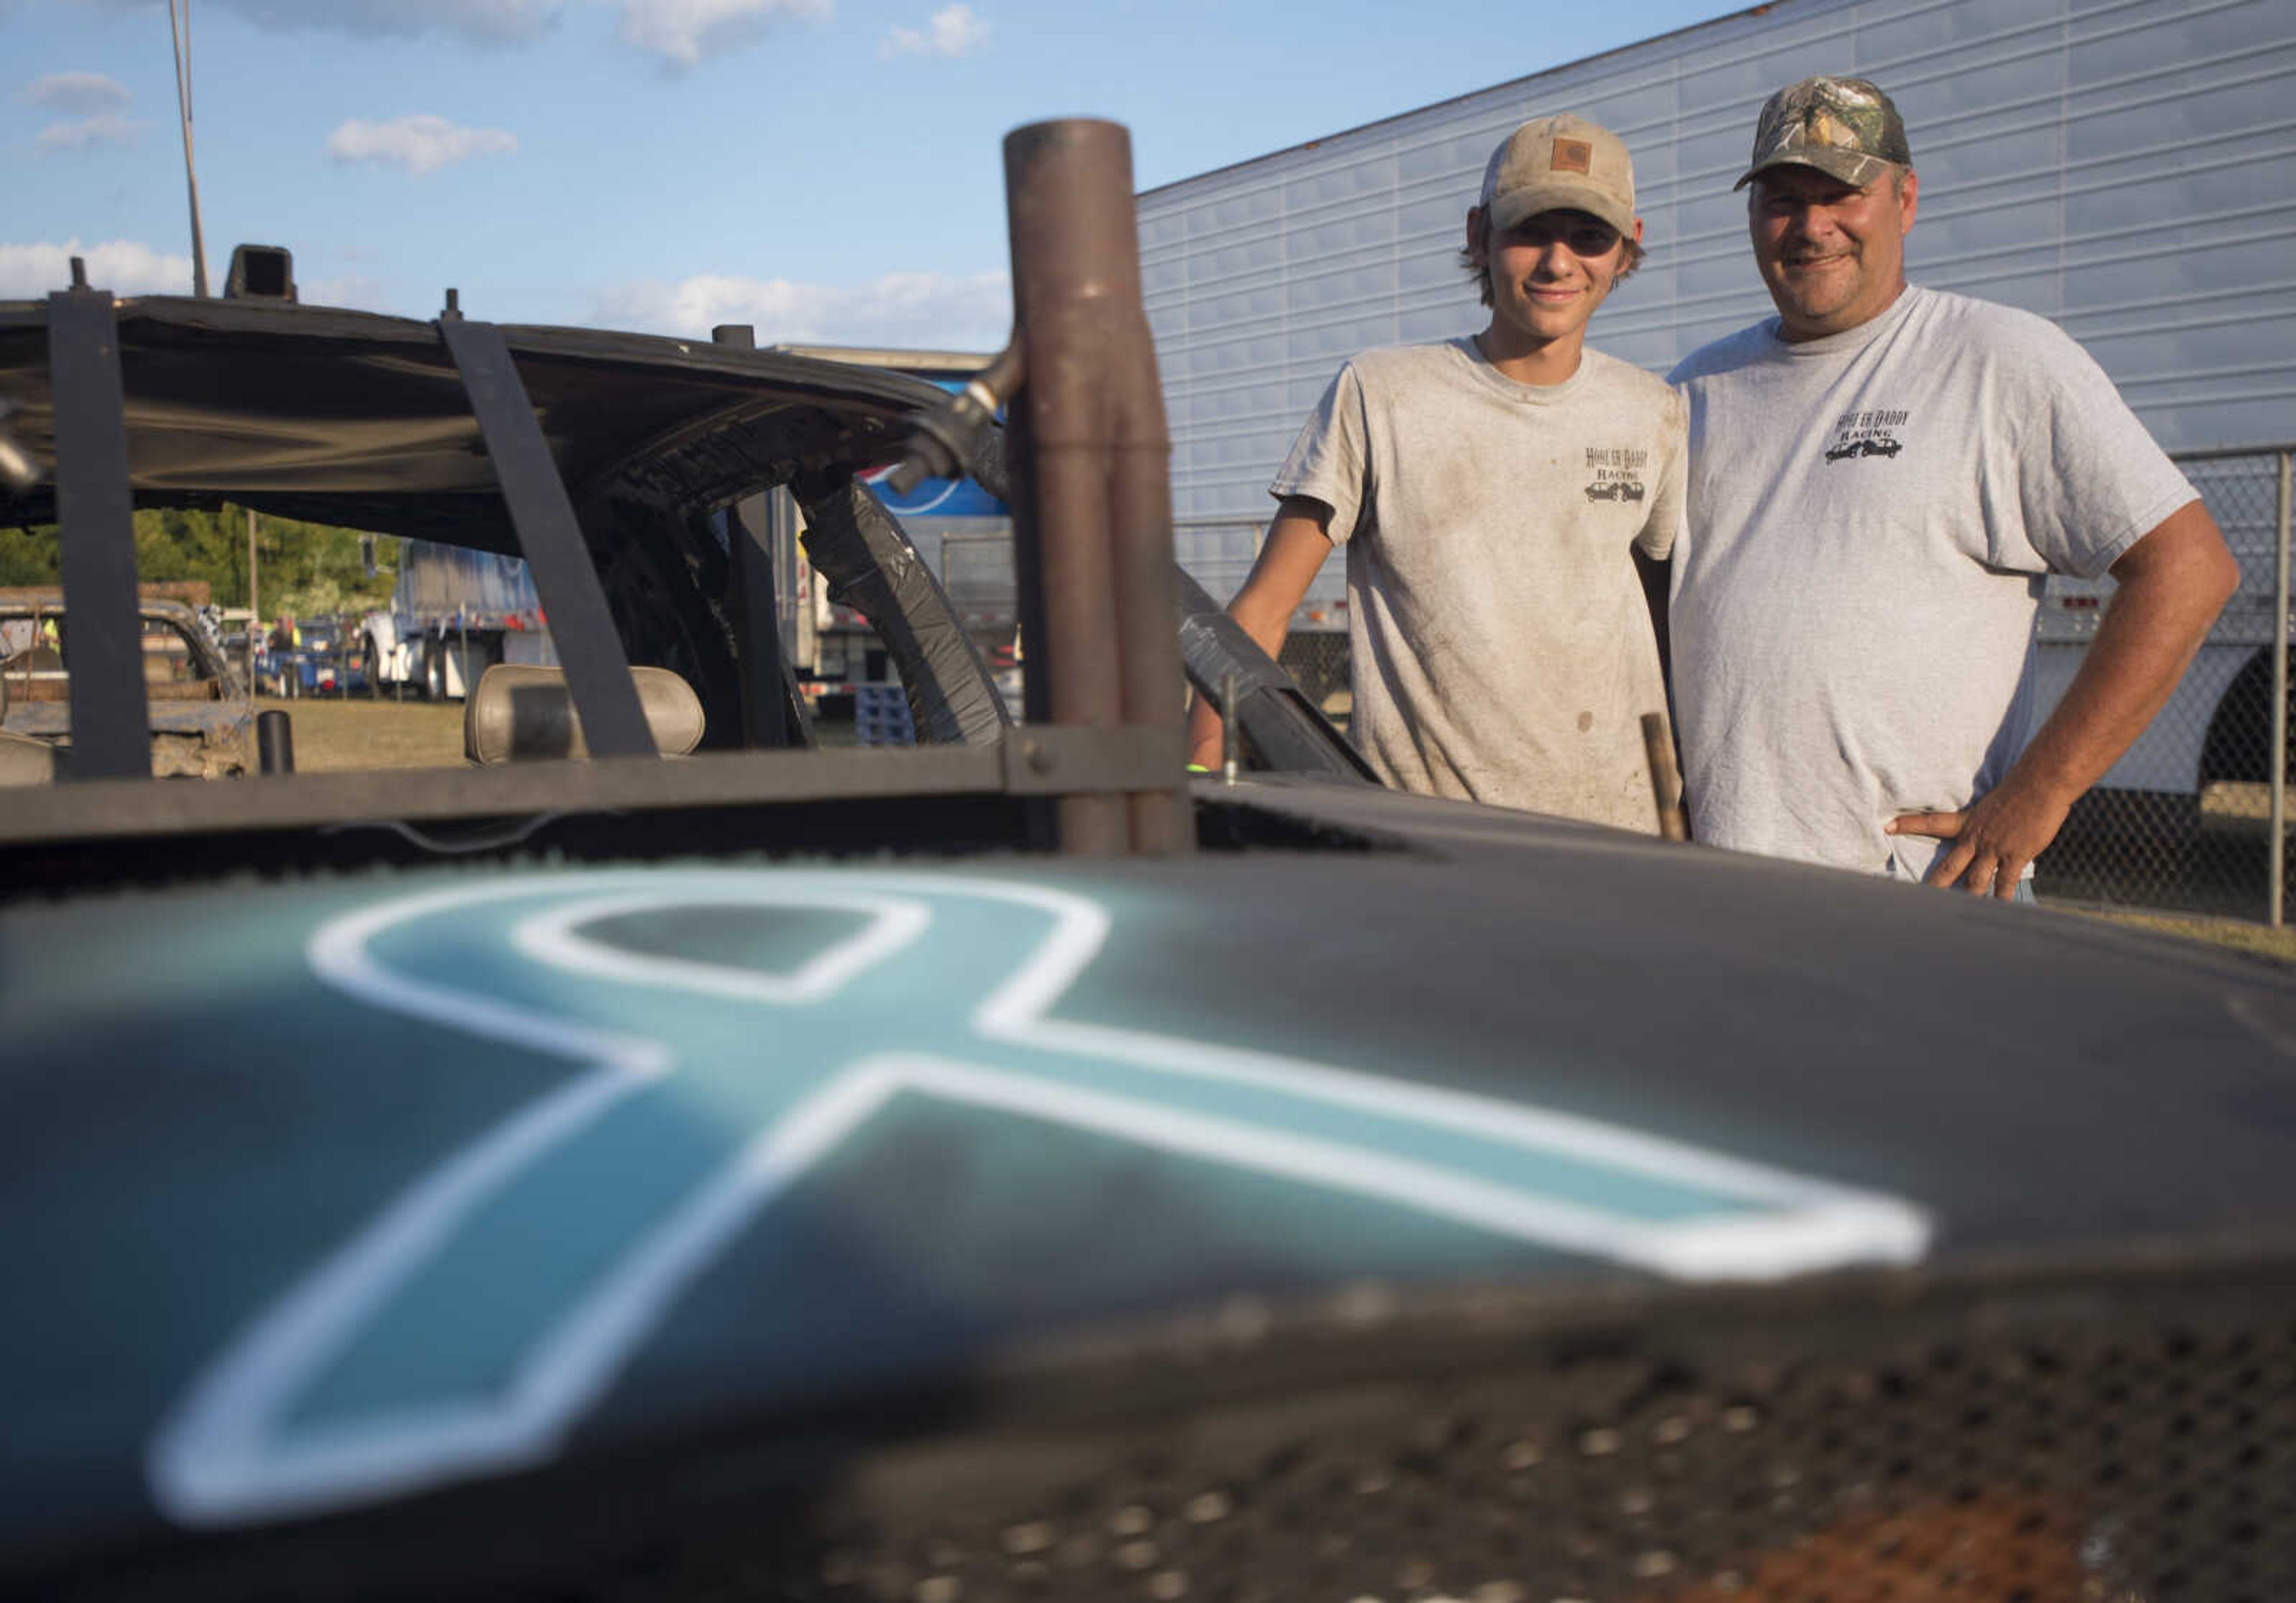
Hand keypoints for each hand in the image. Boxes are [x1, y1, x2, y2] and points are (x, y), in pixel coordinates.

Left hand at [1888, 774, 2073, 898]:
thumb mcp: (1992, 804)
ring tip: (1952, 917)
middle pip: (1948, 867)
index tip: (1887, 826)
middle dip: (1933, 886)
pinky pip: (2004, 883)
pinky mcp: (2015, 856)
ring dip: (1965, 900)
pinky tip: (1997, 911)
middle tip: (1915, 901)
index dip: (1908, 824)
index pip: (1931, 822)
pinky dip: (2001, 899)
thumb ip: (1985, 823)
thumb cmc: (2020, 789)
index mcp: (1967, 822)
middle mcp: (1976, 838)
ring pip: (1974, 881)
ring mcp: (1993, 849)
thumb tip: (1986, 833)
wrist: (2041, 783)